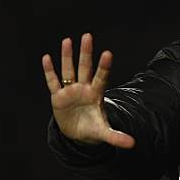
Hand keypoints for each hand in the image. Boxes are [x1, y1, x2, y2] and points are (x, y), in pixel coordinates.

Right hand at [42, 33, 134, 148]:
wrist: (77, 134)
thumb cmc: (92, 128)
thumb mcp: (104, 133)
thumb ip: (117, 137)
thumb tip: (133, 144)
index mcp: (96, 94)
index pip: (101, 77)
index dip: (103, 67)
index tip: (108, 53)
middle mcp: (84, 88)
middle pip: (85, 67)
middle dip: (86, 52)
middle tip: (88, 36)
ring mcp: (70, 91)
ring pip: (68, 70)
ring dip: (67, 56)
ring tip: (67, 40)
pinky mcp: (58, 97)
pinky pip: (53, 82)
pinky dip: (49, 71)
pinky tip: (46, 58)